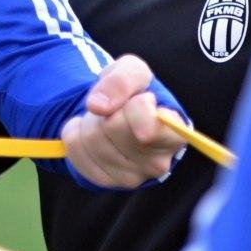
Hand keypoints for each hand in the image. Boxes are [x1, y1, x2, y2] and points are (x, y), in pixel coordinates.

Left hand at [60, 54, 184, 187]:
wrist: (117, 115)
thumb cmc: (133, 92)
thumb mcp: (133, 70)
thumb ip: (121, 80)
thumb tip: (98, 106)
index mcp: (174, 134)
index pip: (150, 128)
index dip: (136, 108)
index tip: (141, 97)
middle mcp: (158, 162)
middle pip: (113, 127)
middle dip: (108, 109)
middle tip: (116, 108)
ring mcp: (131, 177)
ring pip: (91, 139)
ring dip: (90, 121)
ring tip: (104, 121)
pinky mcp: (106, 180)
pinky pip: (76, 151)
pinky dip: (77, 135)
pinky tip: (93, 135)